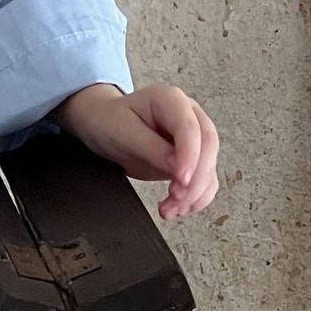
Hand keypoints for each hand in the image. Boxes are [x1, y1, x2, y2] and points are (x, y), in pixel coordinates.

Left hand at [53, 82, 219, 219]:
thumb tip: (177, 166)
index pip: (190, 128)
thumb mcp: (122, 132)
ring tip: (170, 209)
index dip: (190, 155)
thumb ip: (151, 147)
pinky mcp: (191, 159)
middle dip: (196, 178)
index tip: (182, 179)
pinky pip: (203, 179)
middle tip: (177, 197)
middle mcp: (188, 116)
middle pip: (208, 147)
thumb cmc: (109, 121)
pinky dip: (196, 197)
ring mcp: (193, 138)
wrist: (102, 125)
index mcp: (171, 100)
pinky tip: (179, 208)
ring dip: (195, 193)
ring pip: (208, 166)